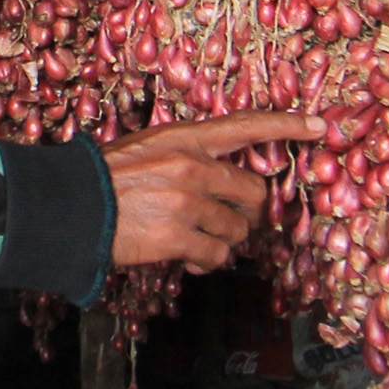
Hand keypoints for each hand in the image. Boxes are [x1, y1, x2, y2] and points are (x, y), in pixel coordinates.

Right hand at [104, 112, 321, 274]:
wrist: (68, 207)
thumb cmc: (102, 179)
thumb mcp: (146, 148)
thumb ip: (185, 157)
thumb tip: (219, 179)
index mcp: (184, 138)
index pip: (245, 126)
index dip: (287, 126)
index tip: (320, 127)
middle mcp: (191, 166)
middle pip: (254, 191)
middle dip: (246, 211)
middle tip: (227, 220)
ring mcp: (186, 202)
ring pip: (237, 229)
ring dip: (223, 240)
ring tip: (195, 239)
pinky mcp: (177, 237)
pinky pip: (216, 256)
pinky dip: (208, 262)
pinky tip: (190, 258)